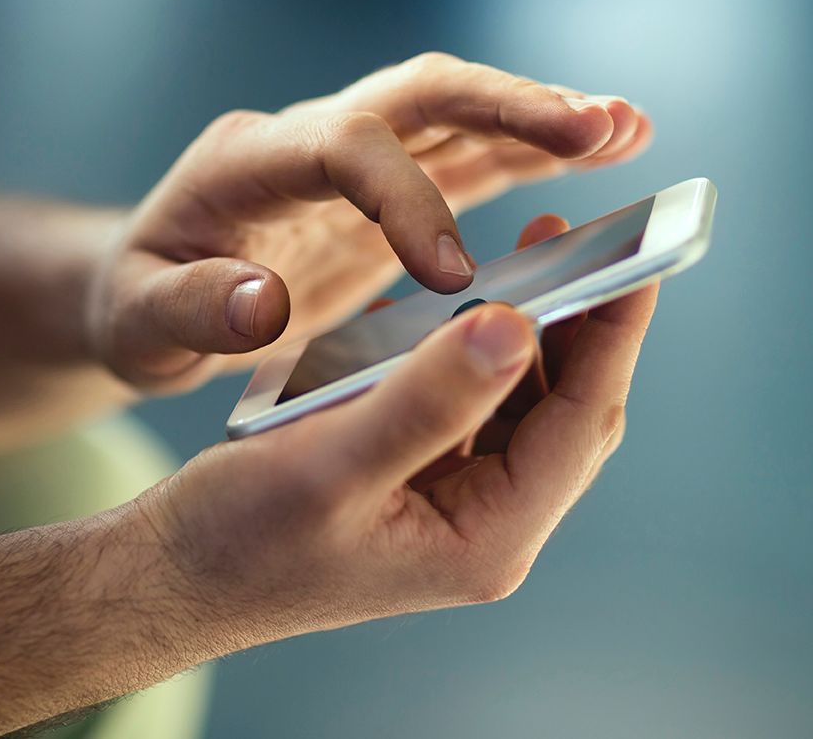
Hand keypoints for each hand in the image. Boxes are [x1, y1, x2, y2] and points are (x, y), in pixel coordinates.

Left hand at [87, 52, 651, 389]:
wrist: (145, 291)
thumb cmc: (137, 310)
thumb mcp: (140, 325)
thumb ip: (192, 312)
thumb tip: (259, 304)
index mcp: (244, 165)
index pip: (341, 147)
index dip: (404, 197)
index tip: (452, 274)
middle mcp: (304, 141)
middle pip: (416, 95)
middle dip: (507, 107)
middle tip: (596, 125)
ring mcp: (349, 159)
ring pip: (454, 115)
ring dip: (539, 119)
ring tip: (627, 128)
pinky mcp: (382, 190)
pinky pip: (463, 158)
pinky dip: (530, 155)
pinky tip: (600, 152)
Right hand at [134, 214, 656, 645]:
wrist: (178, 574)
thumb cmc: (242, 535)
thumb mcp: (331, 462)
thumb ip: (426, 399)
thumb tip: (514, 327)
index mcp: (483, 538)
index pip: (578, 423)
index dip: (611, 336)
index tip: (634, 256)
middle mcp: (483, 525)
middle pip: (564, 413)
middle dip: (575, 327)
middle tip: (569, 239)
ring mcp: (453, 505)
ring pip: (520, 406)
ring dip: (521, 335)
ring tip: (519, 260)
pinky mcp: (419, 482)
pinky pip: (470, 407)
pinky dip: (467, 354)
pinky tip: (446, 311)